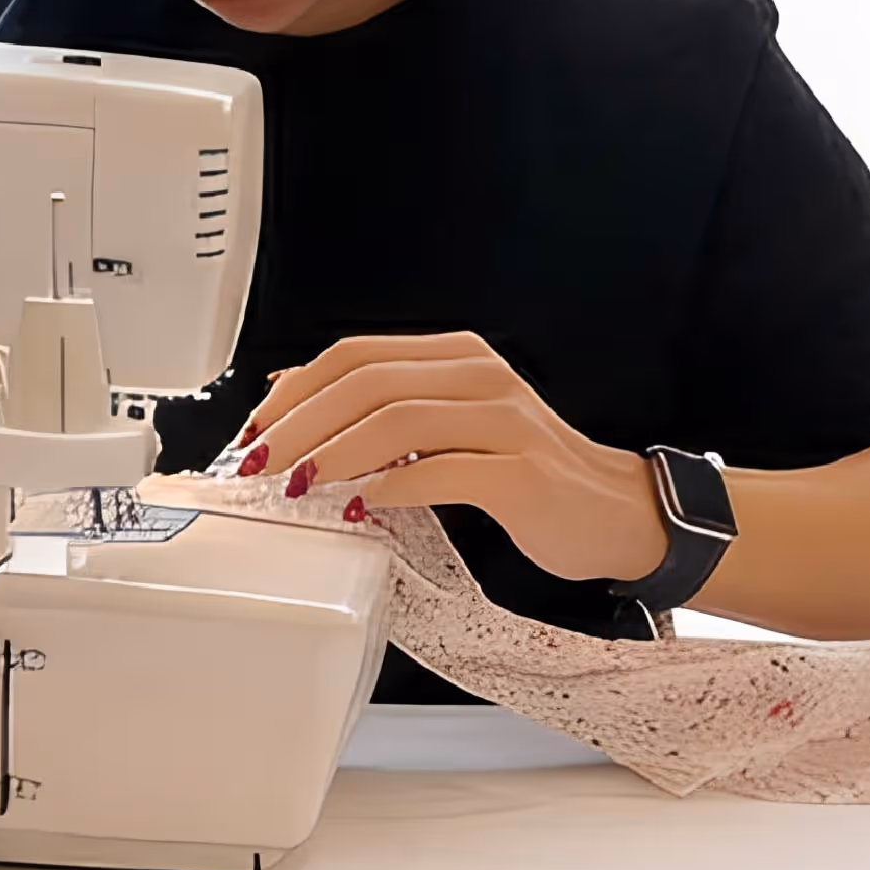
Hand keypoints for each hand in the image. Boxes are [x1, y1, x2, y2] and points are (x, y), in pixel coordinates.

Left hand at [236, 333, 667, 583]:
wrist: (615, 513)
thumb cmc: (526, 474)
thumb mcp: (449, 426)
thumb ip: (384, 410)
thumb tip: (292, 395)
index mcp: (456, 357)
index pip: (355, 355)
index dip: (296, 392)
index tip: (254, 432)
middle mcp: (480, 377)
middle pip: (367, 382)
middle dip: (300, 424)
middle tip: (260, 463)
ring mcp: (506, 422)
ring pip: (398, 420)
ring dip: (335, 455)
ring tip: (300, 485)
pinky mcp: (521, 473)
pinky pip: (442, 471)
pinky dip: (391, 487)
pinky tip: (362, 506)